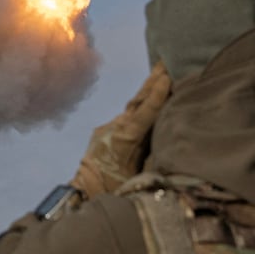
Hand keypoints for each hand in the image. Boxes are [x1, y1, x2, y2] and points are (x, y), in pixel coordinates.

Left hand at [69, 61, 171, 197]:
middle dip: (153, 81)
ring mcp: (108, 128)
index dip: (156, 95)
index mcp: (123, 139)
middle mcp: (114, 128)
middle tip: (166, 60)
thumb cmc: (113, 190)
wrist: (82, 193)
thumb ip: (154, 158)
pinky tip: (150, 100)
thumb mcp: (136, 178)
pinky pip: (127, 116)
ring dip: (147, 91)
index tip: (167, 76)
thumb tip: (171, 141)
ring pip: (132, 107)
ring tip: (163, 74)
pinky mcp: (105, 131)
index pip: (144, 112)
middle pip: (137, 101)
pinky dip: (140, 106)